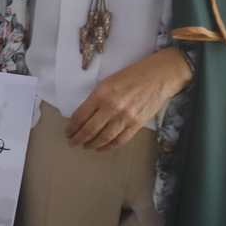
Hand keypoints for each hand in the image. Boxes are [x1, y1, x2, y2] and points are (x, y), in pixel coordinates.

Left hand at [65, 47, 194, 150]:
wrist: (158, 77)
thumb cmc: (131, 76)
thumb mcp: (108, 83)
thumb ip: (96, 99)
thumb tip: (83, 117)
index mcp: (101, 94)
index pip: (80, 116)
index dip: (71, 128)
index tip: (67, 133)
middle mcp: (112, 107)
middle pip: (89, 130)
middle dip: (78, 139)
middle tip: (72, 143)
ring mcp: (125, 117)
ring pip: (103, 138)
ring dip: (92, 145)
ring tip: (85, 147)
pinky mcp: (137, 124)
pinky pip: (120, 140)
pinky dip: (108, 146)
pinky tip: (101, 148)